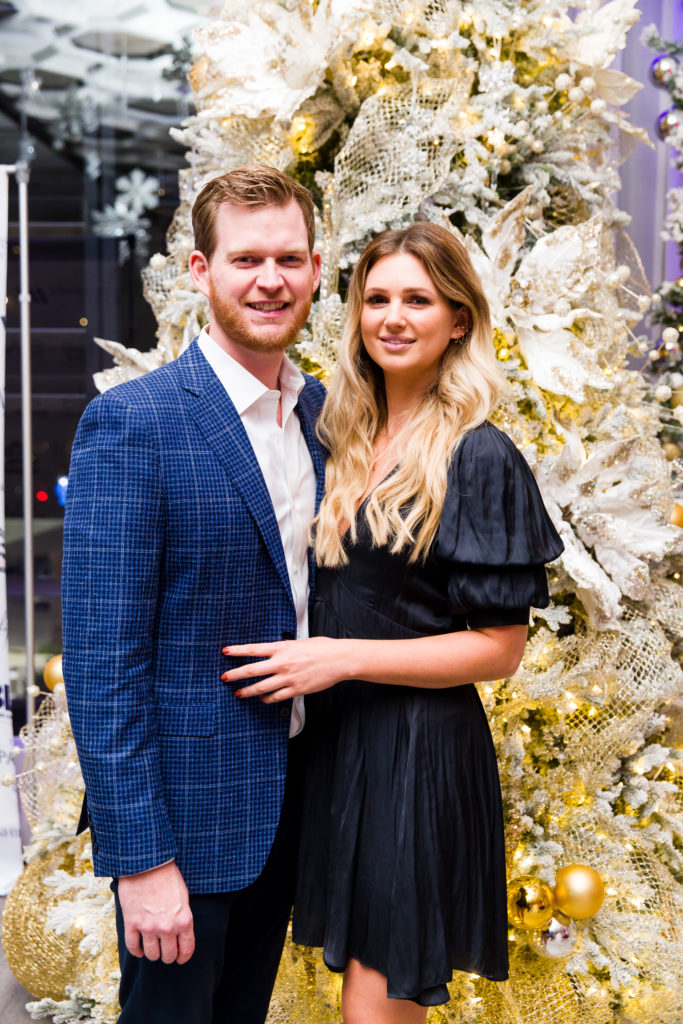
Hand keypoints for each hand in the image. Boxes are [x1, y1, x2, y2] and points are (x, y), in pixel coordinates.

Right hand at [117, 860, 194, 964]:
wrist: (147, 864)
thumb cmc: (167, 877)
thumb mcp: (183, 897)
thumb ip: (182, 917)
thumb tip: (179, 933)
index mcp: (183, 920)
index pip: (186, 949)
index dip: (183, 957)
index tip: (180, 959)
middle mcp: (167, 927)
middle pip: (168, 955)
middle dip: (167, 955)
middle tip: (165, 951)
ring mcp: (148, 927)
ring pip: (152, 955)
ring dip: (152, 953)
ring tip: (152, 947)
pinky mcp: (132, 923)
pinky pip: (133, 947)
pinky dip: (137, 951)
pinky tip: (139, 948)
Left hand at [222, 637, 349, 701]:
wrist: (340, 659)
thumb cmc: (323, 648)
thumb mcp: (300, 642)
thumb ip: (285, 648)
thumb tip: (274, 652)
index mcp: (282, 648)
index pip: (254, 649)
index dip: (237, 650)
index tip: (225, 651)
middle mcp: (282, 663)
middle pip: (252, 670)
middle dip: (235, 674)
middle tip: (224, 678)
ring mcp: (288, 678)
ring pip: (261, 687)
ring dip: (247, 691)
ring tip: (239, 693)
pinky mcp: (296, 689)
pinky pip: (276, 697)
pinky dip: (266, 699)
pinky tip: (262, 699)